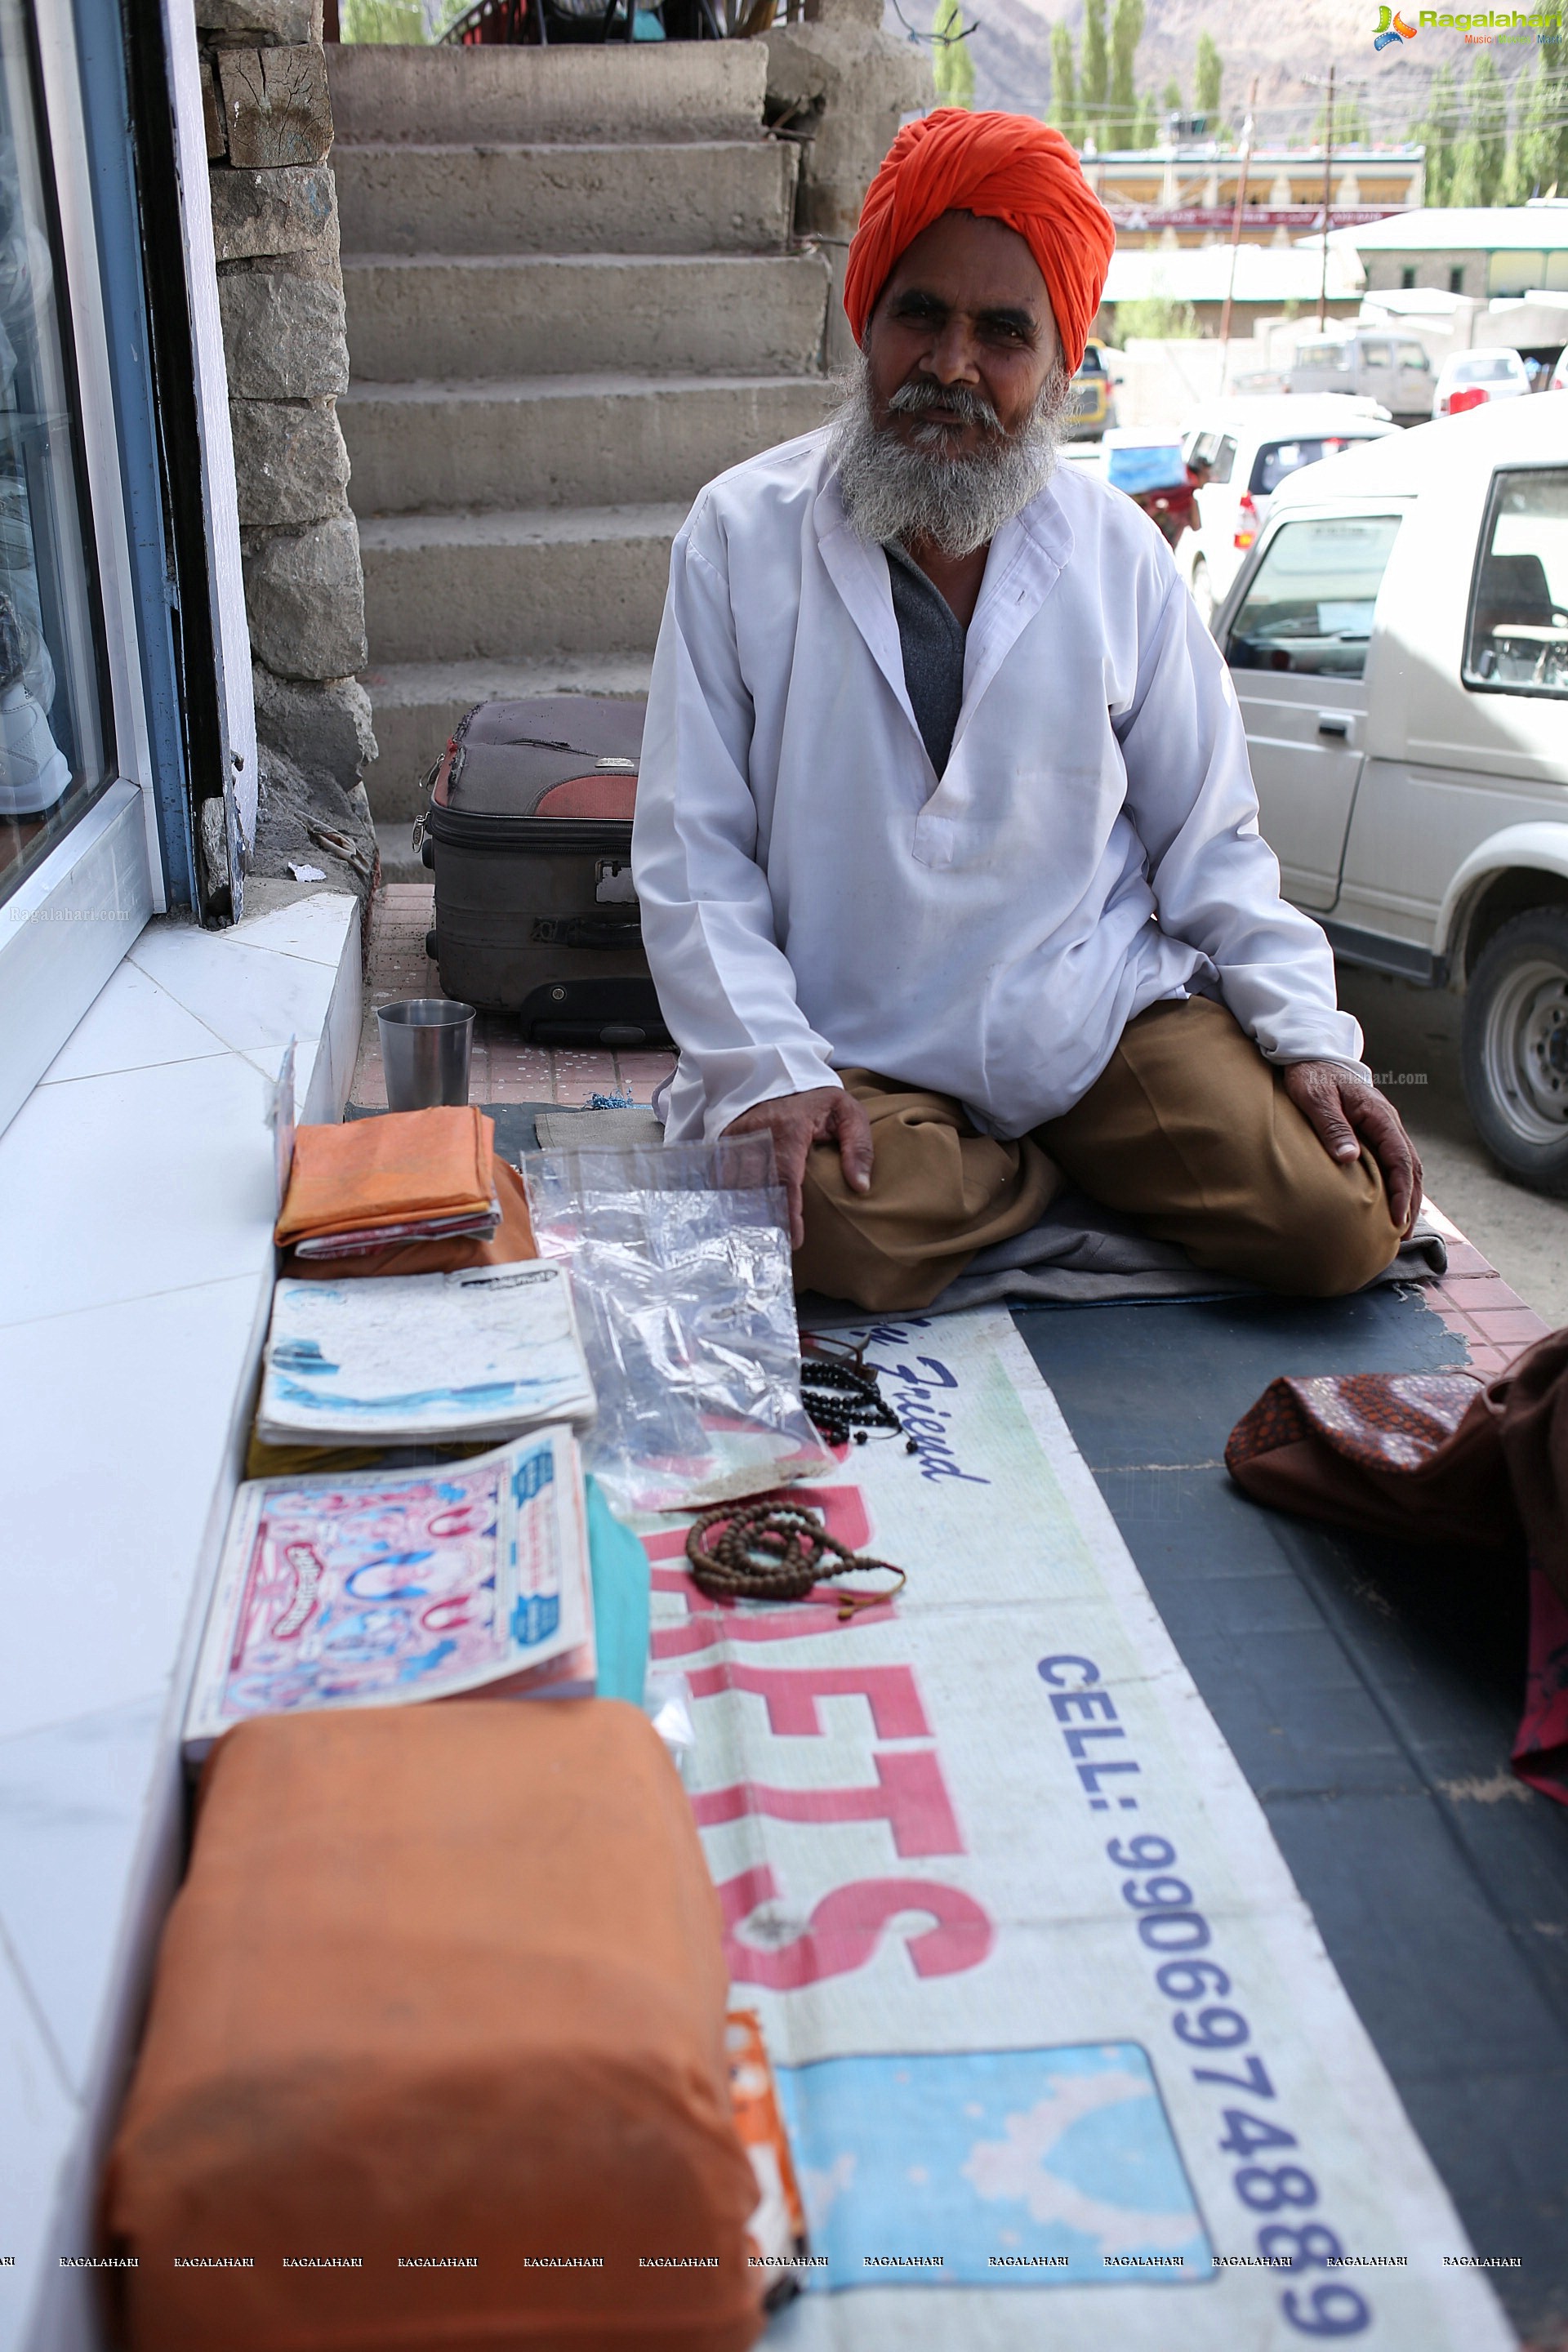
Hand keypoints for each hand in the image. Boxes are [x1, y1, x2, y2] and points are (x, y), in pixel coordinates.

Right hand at [724, 1086, 872, 1249]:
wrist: (779, 1070)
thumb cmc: (816, 1097)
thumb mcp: (847, 1112)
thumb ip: (859, 1147)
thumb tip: (860, 1186)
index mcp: (788, 1130)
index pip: (786, 1180)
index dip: (788, 1213)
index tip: (793, 1240)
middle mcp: (756, 1135)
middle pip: (756, 1188)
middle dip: (765, 1220)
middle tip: (774, 1248)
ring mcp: (736, 1137)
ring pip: (736, 1185)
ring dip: (746, 1213)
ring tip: (757, 1240)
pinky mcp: (724, 1140)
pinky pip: (722, 1176)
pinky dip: (730, 1197)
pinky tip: (738, 1218)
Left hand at [1283, 1062, 1422, 1237]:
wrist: (1310, 1054)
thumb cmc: (1311, 1075)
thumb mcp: (1316, 1098)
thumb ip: (1332, 1127)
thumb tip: (1349, 1158)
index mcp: (1379, 1115)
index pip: (1399, 1158)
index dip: (1401, 1191)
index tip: (1397, 1218)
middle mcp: (1388, 1122)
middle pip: (1410, 1167)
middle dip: (1410, 1201)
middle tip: (1401, 1235)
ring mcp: (1383, 1126)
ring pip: (1405, 1165)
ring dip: (1406, 1195)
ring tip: (1398, 1228)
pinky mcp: (1373, 1131)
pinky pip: (1392, 1160)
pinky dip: (1396, 1184)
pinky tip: (1387, 1203)